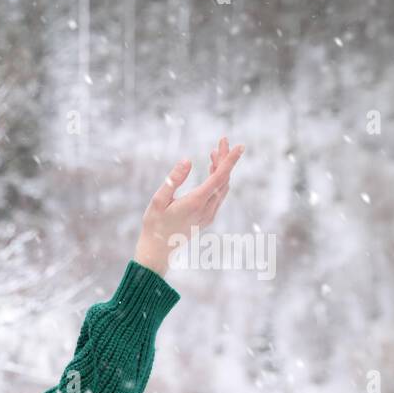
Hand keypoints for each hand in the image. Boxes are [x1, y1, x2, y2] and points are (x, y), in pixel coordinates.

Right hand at [134, 136, 244, 273]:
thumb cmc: (154, 225)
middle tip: (222, 141)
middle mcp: (207, 209)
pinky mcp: (207, 218)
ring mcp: (209, 215)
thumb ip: (173, 180)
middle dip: (225, 159)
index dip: (230, 160)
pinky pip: (219, 195)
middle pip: (224, 179)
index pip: (219, 177)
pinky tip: (212, 172)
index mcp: (196, 202)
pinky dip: (219, 180)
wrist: (157, 251)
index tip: (239, 146)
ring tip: (214, 153)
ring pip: (223, 187)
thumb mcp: (158, 200)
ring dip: (222, 169)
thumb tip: (187, 160)